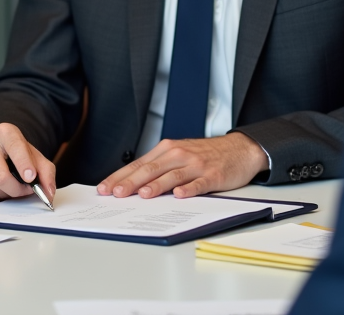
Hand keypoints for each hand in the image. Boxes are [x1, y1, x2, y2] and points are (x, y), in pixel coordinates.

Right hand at [0, 122, 55, 201]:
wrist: (2, 153)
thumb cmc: (20, 157)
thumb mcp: (39, 161)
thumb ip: (47, 175)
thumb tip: (47, 193)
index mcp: (6, 132)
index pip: (15, 147)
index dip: (23, 164)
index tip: (30, 178)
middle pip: (0, 176)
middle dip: (16, 190)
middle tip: (24, 191)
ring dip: (3, 194)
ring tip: (10, 187)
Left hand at [97, 132, 268, 198]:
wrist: (239, 148)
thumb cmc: (205, 155)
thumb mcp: (179, 155)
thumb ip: (158, 168)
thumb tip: (132, 185)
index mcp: (166, 150)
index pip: (138, 164)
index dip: (120, 176)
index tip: (105, 188)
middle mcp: (179, 154)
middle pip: (151, 169)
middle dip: (131, 182)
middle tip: (117, 193)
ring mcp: (196, 164)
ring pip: (172, 175)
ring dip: (157, 185)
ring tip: (143, 195)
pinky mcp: (213, 175)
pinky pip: (199, 183)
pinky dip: (189, 189)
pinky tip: (180, 195)